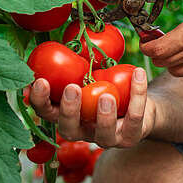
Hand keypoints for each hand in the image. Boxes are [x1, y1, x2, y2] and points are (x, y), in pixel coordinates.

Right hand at [28, 67, 155, 147]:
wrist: (143, 108)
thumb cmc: (109, 89)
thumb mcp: (90, 79)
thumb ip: (76, 69)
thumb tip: (62, 44)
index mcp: (69, 116)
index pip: (47, 113)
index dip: (39, 100)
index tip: (39, 81)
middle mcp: (84, 131)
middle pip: (69, 129)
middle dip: (68, 110)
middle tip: (71, 88)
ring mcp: (108, 138)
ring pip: (103, 135)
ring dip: (103, 115)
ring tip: (106, 95)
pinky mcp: (131, 136)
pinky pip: (135, 117)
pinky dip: (138, 94)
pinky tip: (138, 73)